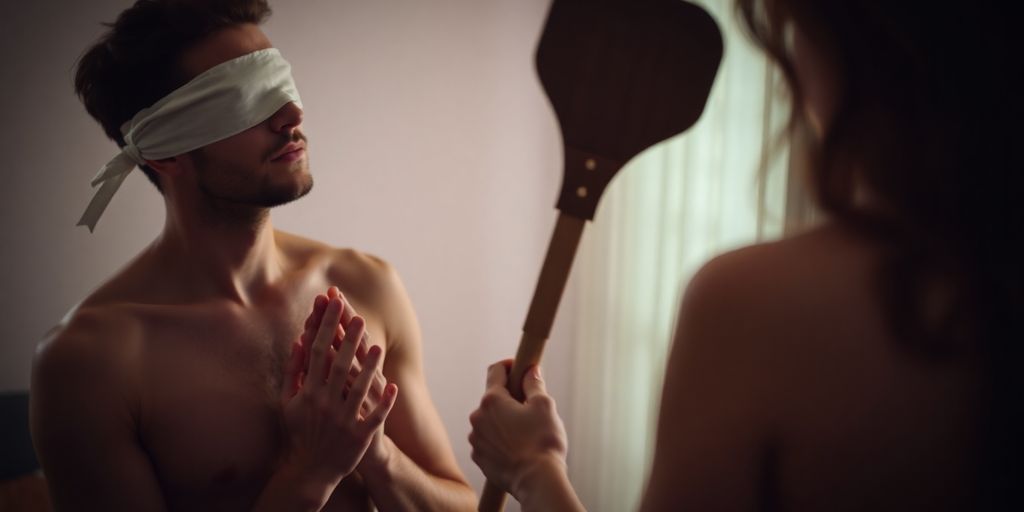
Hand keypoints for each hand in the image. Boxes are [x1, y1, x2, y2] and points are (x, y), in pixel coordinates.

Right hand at [280, 295, 398, 491]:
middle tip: (357, 317)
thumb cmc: (302, 429)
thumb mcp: (289, 401)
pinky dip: (384, 404)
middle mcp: (325, 403)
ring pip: (358, 390)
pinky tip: (394, 388)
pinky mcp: (359, 436)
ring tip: (378, 348)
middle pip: (338, 366)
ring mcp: (343, 420)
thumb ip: (293, 370)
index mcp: (308, 391)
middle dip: (348, 341)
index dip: (324, 326)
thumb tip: (299, 339)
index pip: (317, 352)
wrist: (313, 468)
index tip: (329, 303)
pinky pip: (374, 418)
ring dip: (368, 369)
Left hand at [468, 360, 567, 498]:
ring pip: (490, 421)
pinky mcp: (479, 457)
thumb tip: (530, 371)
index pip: (496, 370)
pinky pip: (488, 441)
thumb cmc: (542, 442)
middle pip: (493, 398)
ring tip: (526, 433)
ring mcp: (476, 439)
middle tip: (531, 407)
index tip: (521, 369)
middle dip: (510, 398)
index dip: (510, 365)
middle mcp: (477, 417)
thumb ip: (534, 384)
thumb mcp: (544, 405)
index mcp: (492, 400)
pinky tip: (517, 448)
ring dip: (504, 421)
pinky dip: (500, 440)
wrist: (536, 481)